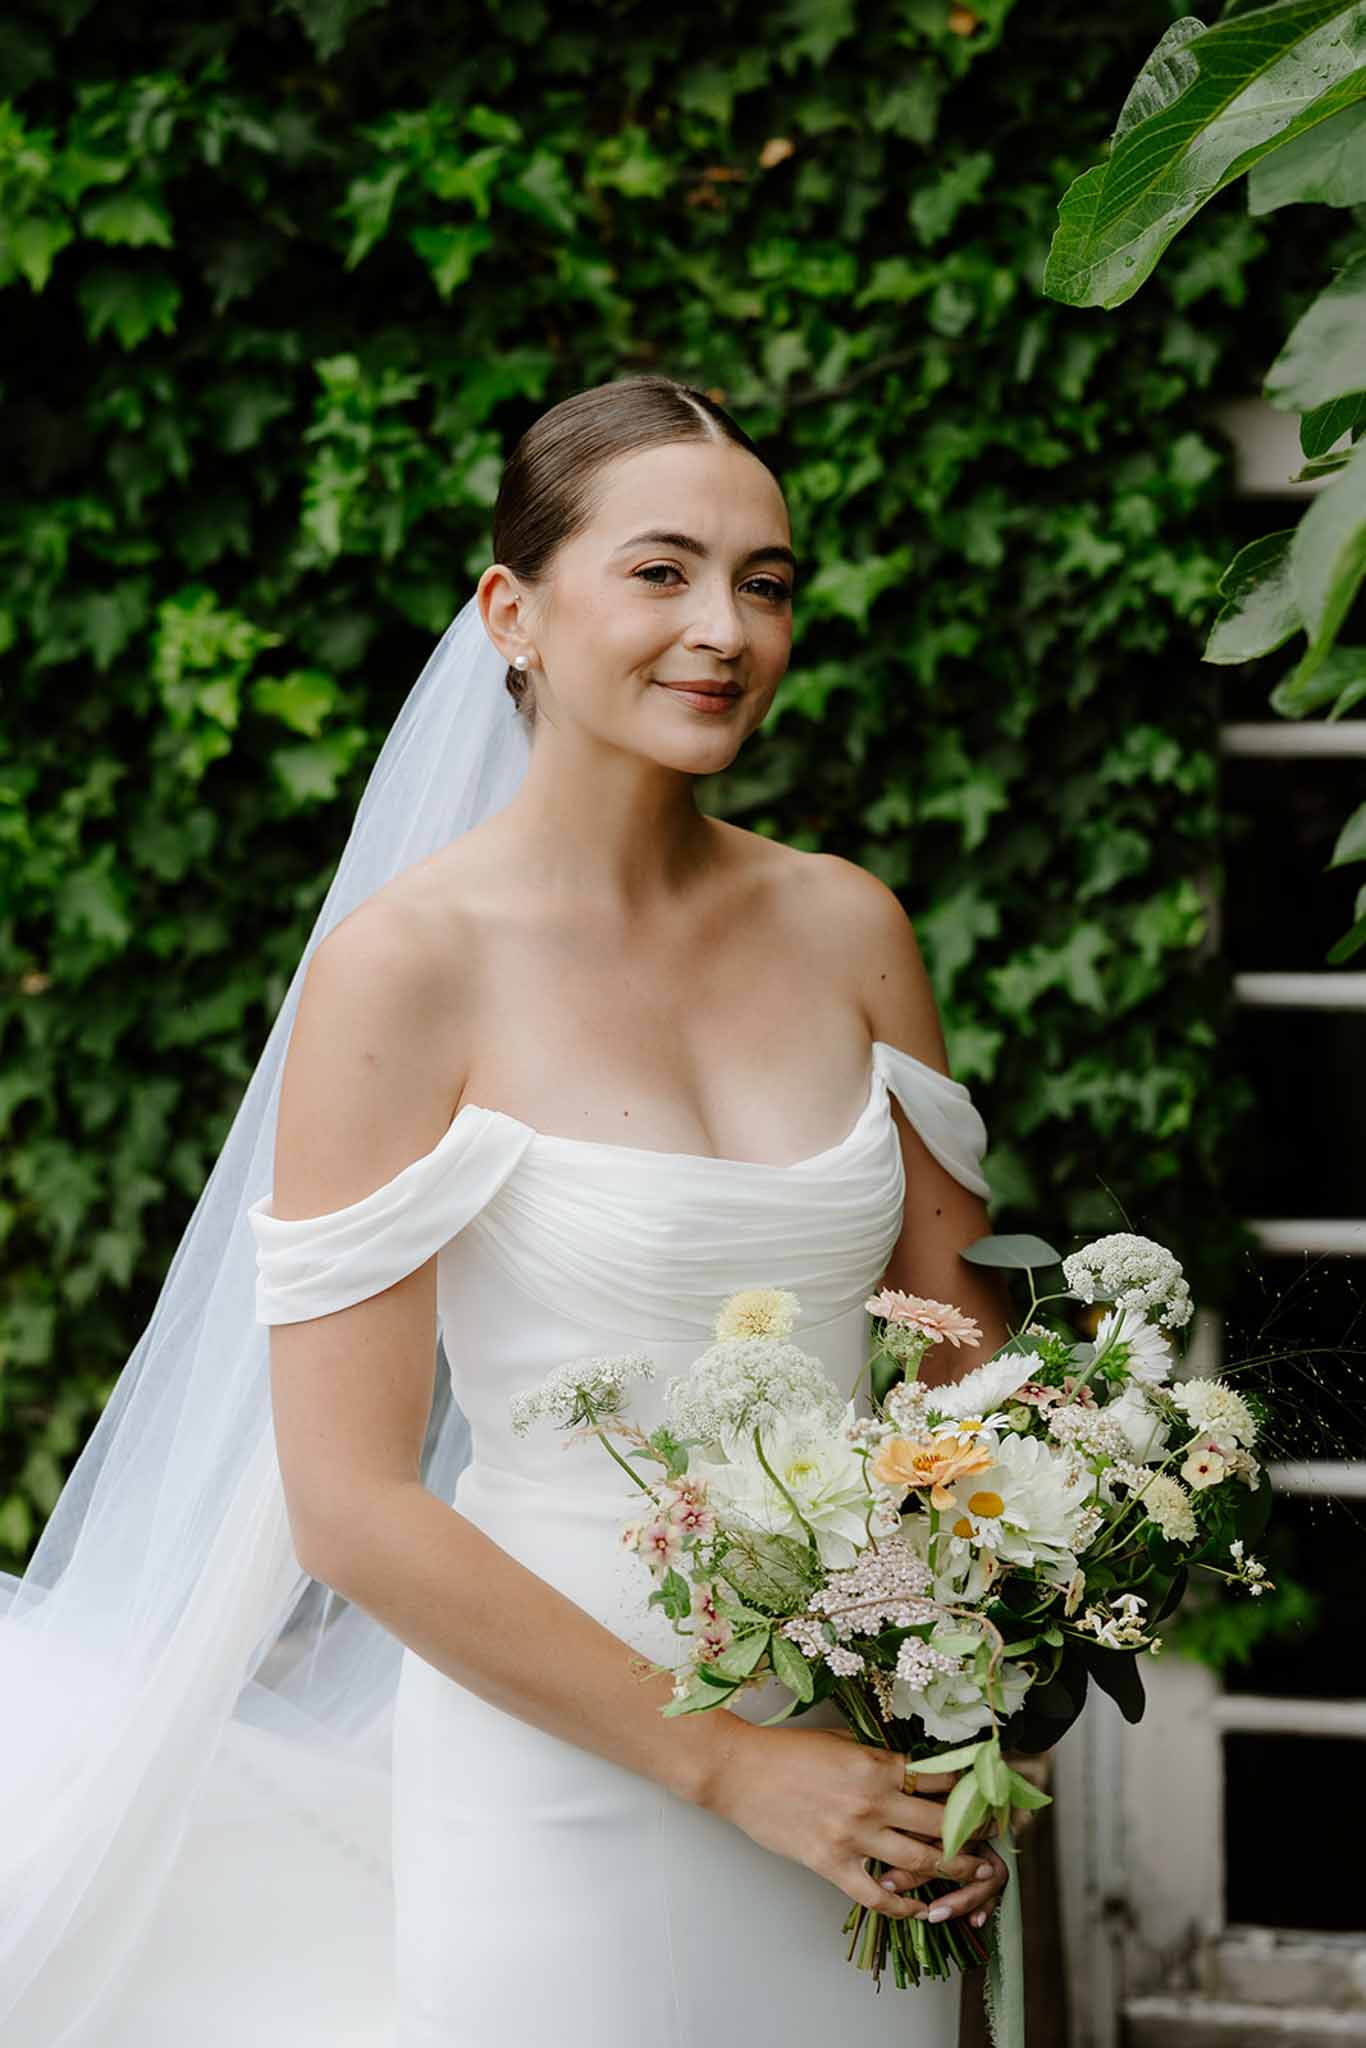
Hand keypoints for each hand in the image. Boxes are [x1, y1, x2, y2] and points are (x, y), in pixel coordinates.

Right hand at [699, 1719, 1008, 1924]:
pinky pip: (877, 1895)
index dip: (966, 1790)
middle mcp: (871, 1801)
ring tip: (972, 1875)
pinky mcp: (831, 1864)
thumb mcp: (841, 1742)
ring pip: (919, 1862)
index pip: (937, 1780)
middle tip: (987, 1840)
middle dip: (970, 1834)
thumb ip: (878, 1758)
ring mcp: (852, 1836)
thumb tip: (913, 1771)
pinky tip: (918, 1908)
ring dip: (952, 1870)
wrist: (738, 1772)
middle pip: (939, 1824)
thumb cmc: (787, 1751)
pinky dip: (903, 1906)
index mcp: (876, 1765)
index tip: (983, 1797)